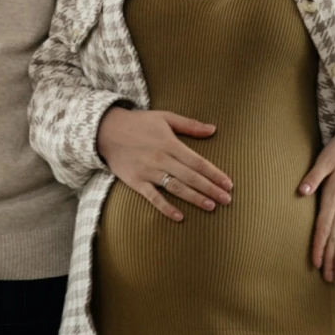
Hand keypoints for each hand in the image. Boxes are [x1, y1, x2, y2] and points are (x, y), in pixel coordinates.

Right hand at [97, 107, 233, 222]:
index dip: (214, 173)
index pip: (198, 161)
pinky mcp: (136, 182)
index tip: (228, 184)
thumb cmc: (139, 122)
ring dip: (194, 198)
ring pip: (176, 187)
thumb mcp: (165, 117)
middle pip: (191, 176)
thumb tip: (213, 129)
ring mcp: (148, 171)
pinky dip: (166, 207)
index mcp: (170, 143)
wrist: (106, 130)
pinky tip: (179, 216)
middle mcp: (161, 158)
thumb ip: (190, 125)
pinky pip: (153, 197)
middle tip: (227, 200)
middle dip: (210, 189)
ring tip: (211, 207)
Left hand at [299, 125, 334, 281]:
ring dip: (334, 253)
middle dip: (328, 257)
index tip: (314, 262)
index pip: (324, 224)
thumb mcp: (325, 158)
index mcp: (334, 193)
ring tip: (331, 274)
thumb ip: (313, 176)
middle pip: (333, 235)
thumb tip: (301, 192)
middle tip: (325, 279)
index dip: (318, 244)